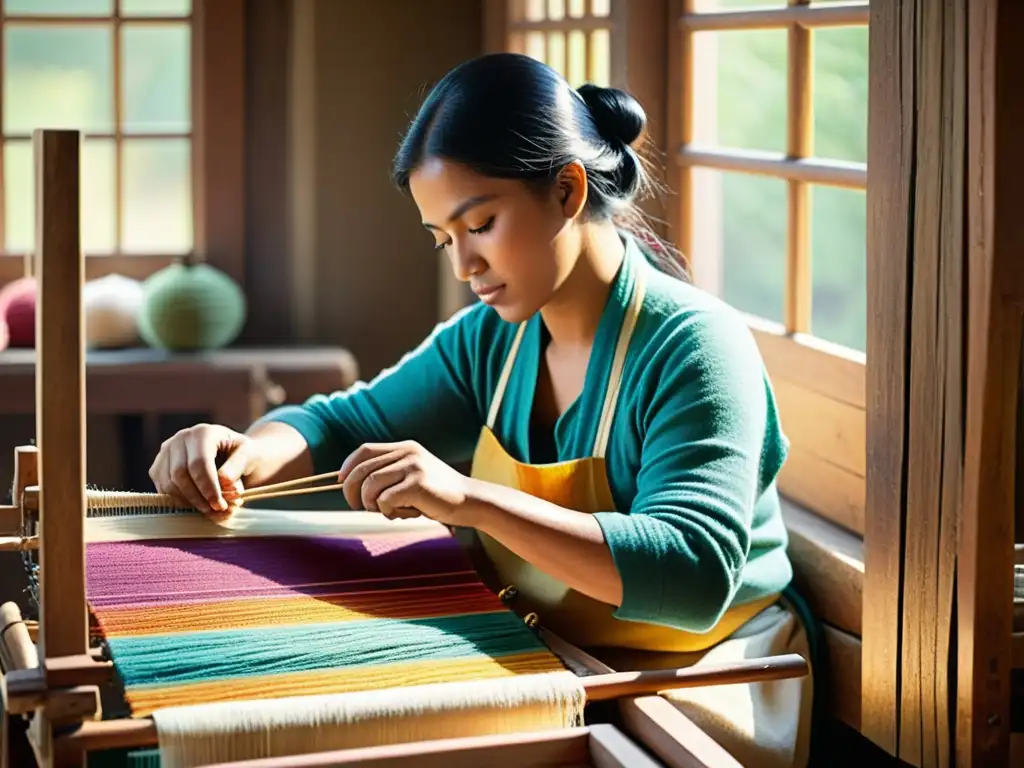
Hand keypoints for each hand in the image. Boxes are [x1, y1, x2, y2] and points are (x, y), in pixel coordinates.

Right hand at [148, 423, 257, 520]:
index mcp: (204, 432)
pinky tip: (197, 505)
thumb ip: (238, 467)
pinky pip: (162, 489)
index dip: (208, 487)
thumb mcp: (249, 456)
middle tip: (216, 510)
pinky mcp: (158, 466)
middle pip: (180, 474)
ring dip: (188, 502)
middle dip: (198, 497)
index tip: (219, 505)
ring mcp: (166, 452)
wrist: (231, 453)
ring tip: (210, 509)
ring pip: (169, 484)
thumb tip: (223, 482)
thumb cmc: (242, 454)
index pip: (199, 463)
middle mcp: (181, 438)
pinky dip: (178, 501)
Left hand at [338, 441, 472, 525]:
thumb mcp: (413, 474)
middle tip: (357, 507)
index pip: (364, 450)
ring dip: (371, 504)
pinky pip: (385, 500)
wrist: (469, 501)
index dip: (348, 467)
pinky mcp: (417, 484)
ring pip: (370, 486)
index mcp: (405, 447)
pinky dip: (388, 511)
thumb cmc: (437, 494)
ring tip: (389, 511)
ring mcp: (413, 467)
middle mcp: (407, 452)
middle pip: (362, 469)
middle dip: (352, 491)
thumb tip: (351, 484)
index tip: (342, 483)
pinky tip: (404, 513)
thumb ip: (390, 473)